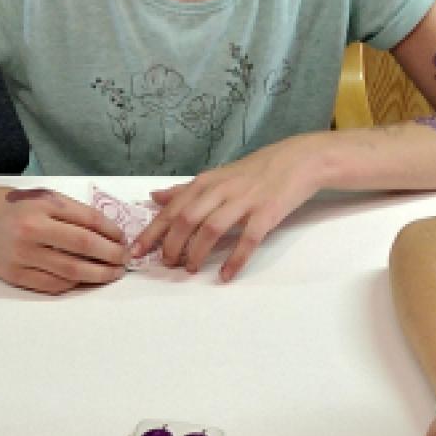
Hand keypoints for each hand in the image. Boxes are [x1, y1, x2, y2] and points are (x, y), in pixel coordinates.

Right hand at [0, 184, 128, 293]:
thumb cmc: (4, 205)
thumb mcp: (37, 197)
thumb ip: (68, 212)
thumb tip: (106, 233)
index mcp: (41, 204)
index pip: (89, 220)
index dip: (112, 232)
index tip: (123, 239)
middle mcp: (32, 229)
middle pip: (85, 246)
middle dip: (111, 255)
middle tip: (125, 260)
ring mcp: (22, 255)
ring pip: (72, 270)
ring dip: (98, 274)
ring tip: (112, 274)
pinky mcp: (14, 275)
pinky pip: (52, 284)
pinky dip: (73, 283)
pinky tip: (83, 280)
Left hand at [132, 137, 322, 280]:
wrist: (298, 161)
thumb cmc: (254, 171)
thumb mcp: (216, 176)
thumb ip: (185, 190)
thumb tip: (154, 196)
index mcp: (206, 182)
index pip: (171, 209)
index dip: (152, 232)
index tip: (136, 251)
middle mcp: (221, 190)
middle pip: (186, 219)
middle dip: (171, 244)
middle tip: (167, 264)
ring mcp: (244, 201)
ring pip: (212, 228)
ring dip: (197, 252)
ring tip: (190, 269)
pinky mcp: (267, 213)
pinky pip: (248, 240)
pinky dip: (235, 259)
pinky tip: (226, 275)